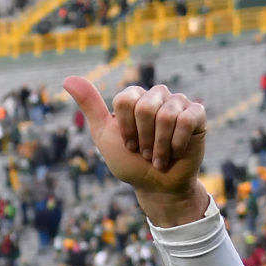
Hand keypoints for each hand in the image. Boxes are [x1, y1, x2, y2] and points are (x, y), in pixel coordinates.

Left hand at [63, 76, 207, 225]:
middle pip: (145, 106)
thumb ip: (90, 106)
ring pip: (166, 115)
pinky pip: (187, 119)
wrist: (156, 186)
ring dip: (159, 145)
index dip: (125, 128)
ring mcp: (178, 103)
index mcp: (135, 97)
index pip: (125, 99)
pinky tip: (176, 151)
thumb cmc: (130, 162)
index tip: (128, 144)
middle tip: (145, 152)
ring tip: (159, 157)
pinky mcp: (197, 115)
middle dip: (143, 138)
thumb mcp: (104, 135)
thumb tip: (68, 79)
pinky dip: (178, 143)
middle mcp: (157, 95)